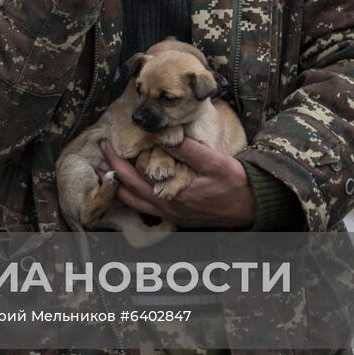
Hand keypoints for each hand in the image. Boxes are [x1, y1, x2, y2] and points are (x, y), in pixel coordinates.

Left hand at [101, 139, 256, 228]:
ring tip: (106, 169)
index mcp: (171, 195)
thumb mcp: (216, 163)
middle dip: (111, 169)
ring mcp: (170, 215)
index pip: (134, 176)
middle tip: (101, 151)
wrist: (252, 208)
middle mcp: (166, 208)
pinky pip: (145, 208)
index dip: (119, 158)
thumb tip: (167, 137)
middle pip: (127, 190)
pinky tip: (129, 185)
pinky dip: (132, 195)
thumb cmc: (236, 184)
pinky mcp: (176, 217)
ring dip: (118, 184)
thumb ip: (190, 151)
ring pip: (133, 202)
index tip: (107, 142)